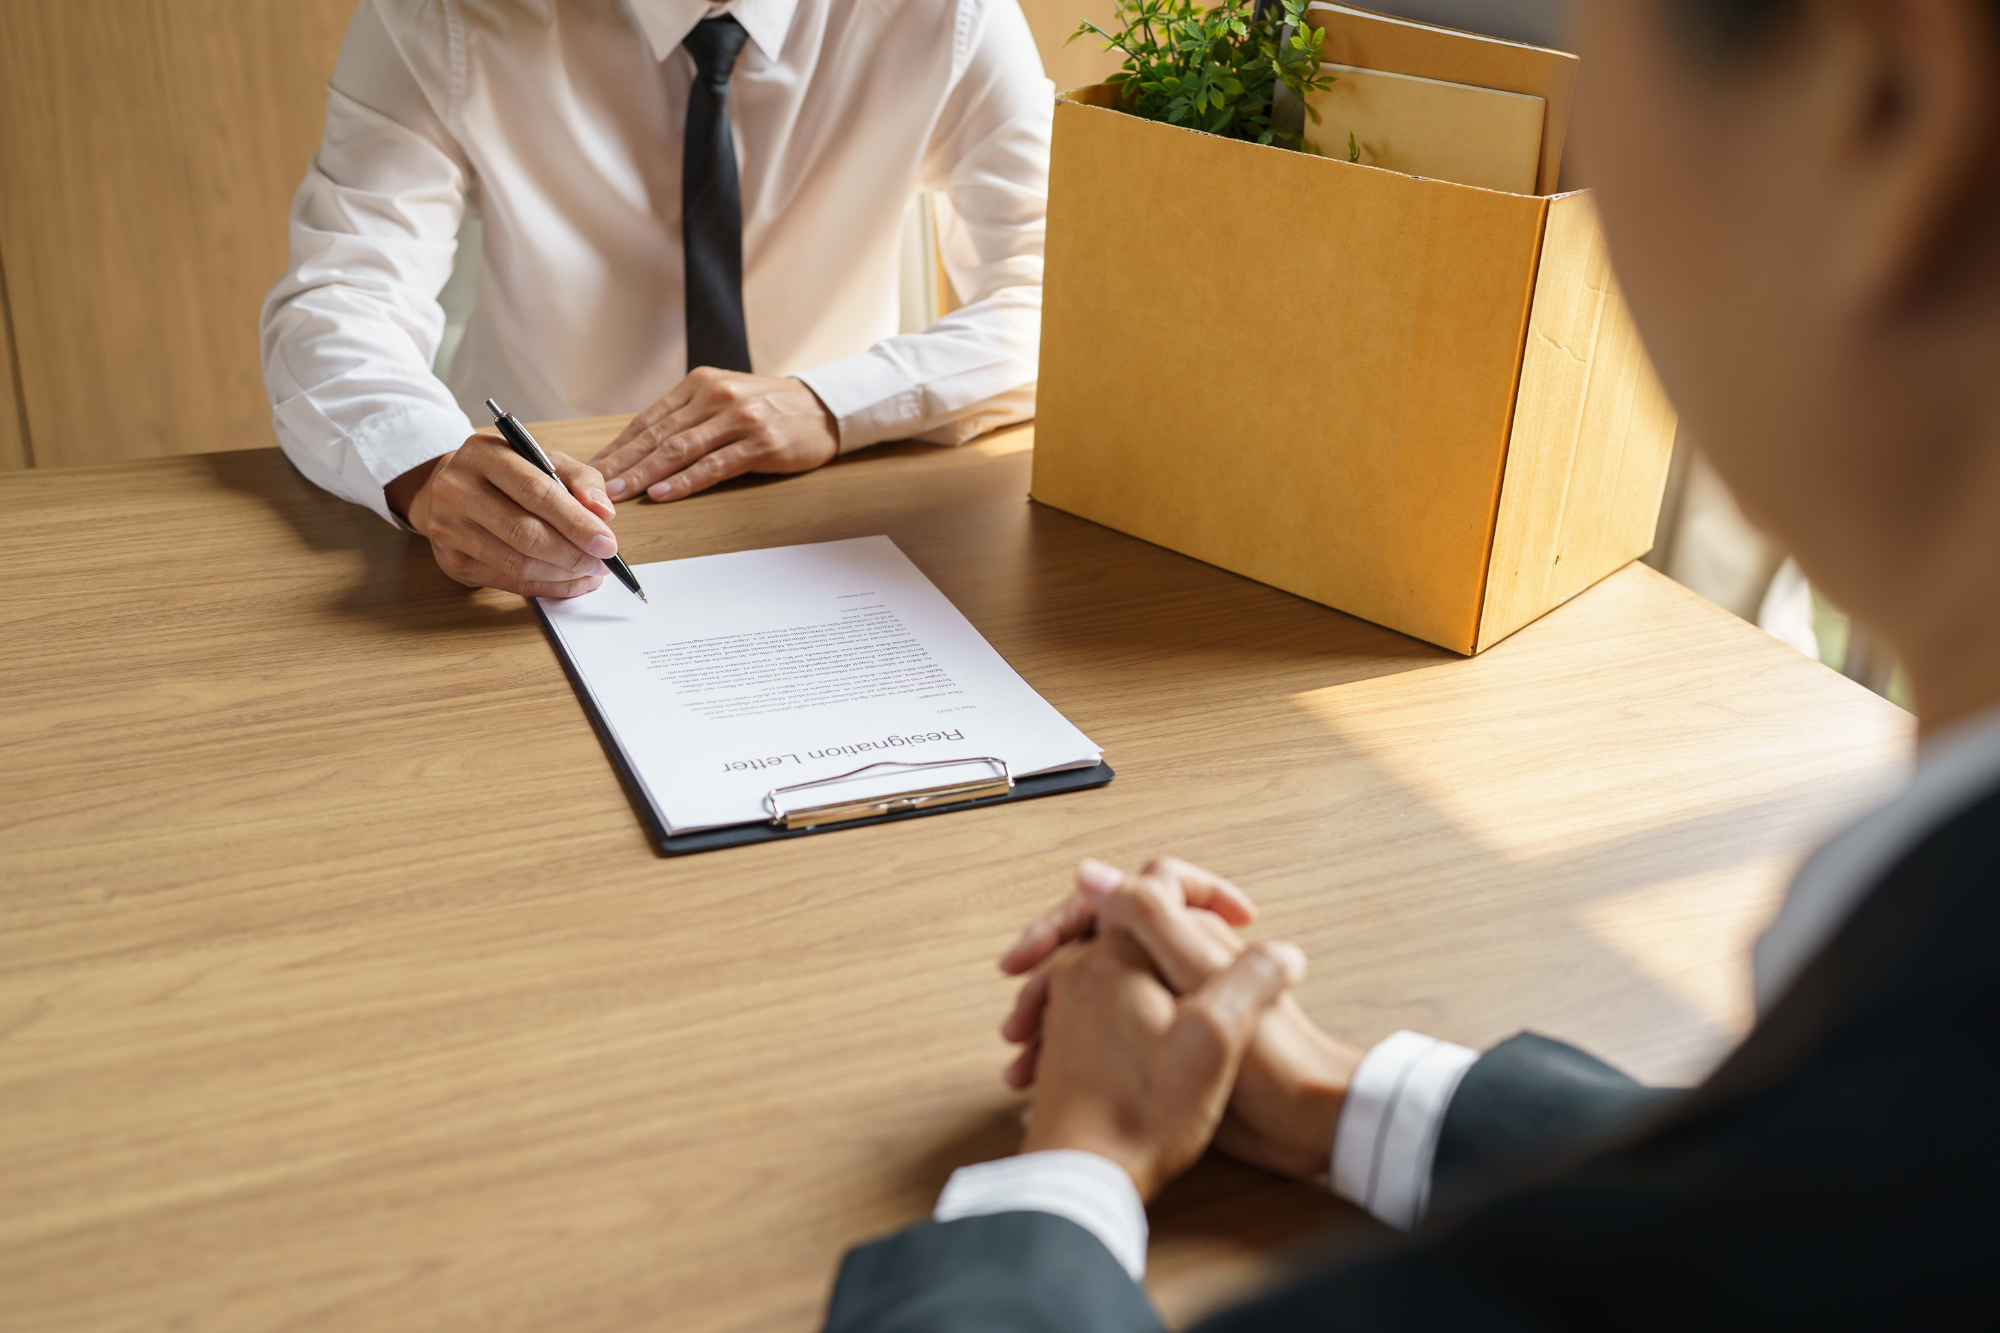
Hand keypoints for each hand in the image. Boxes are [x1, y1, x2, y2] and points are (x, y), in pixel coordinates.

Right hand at [387, 433, 618, 598]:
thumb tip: (604, 512)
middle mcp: (458, 490)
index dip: (577, 522)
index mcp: (484, 454)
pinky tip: (570, 582)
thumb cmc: (505, 475)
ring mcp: (449, 528)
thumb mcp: (542, 460)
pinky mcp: (452, 562)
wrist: (449, 490)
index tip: (608, 542)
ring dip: (563, 574)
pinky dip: (547, 587)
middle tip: (603, 562)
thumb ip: (579, 478)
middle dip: (574, 553)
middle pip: (526, 534)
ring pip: (518, 564)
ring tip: (591, 572)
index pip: (536, 492)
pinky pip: (509, 583)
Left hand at [590, 369, 838, 502]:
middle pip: (658, 435)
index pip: (649, 419)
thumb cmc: (770, 409)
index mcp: (700, 384)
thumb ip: (689, 417)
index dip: (618, 446)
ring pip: (681, 450)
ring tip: (620, 494)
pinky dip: (686, 481)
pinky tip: (663, 493)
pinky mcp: (761, 442)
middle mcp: (716, 396)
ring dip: (645, 474)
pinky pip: (715, 465)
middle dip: (623, 463)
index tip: (593, 468)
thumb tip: (643, 447)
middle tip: (594, 486)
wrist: (823, 408)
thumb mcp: (725, 399)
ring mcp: (740, 418)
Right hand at [1003, 858, 1362, 1179]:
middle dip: (1045, 981)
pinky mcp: (1165, 1046)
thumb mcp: (1201, 978)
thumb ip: (1150, 919)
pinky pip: (1101, 1037)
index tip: (1029, 955)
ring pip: (1090, 996)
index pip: (1108, 901)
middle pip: (1089, 949)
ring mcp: (1166, 1003)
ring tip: (1023, 1062)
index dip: (1063, 922)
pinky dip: (1069, 1055)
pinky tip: (1047, 1083)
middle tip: (1017, 1020)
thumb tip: (1090, 871)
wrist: (1304, 1123)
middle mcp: (1170, 961)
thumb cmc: (1270, 1055)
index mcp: (1181, 934)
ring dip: (1051, 1023)